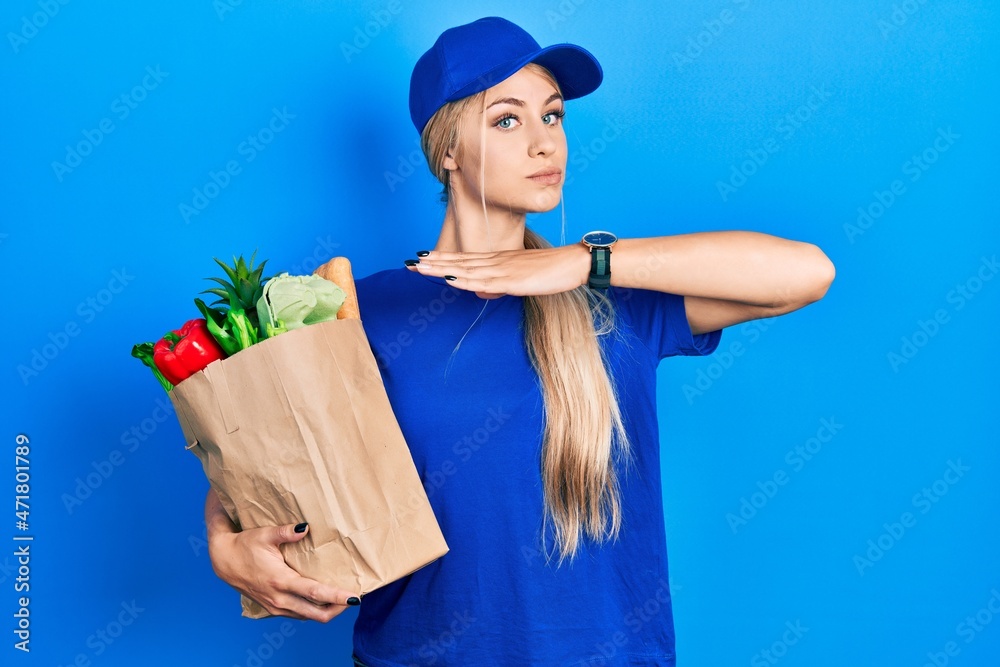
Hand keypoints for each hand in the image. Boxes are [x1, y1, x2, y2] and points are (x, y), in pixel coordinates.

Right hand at [208, 521, 360, 621]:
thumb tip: (305, 527)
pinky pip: (298, 614)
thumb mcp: (264, 535)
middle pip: (315, 613)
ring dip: (326, 611)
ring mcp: (275, 606)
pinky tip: (322, 601)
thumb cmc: (245, 545)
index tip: (354, 597)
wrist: (224, 561)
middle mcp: (279, 598)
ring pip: (307, 616)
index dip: (337, 597)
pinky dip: (313, 610)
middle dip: (337, 609)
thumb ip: (286, 532)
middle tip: (354, 598)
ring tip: (342, 599)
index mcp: (280, 580)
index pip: (315, 593)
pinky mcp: (272, 608)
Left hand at [405, 244, 590, 297]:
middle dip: (433, 263)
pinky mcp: (512, 280)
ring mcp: (503, 270)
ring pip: (465, 269)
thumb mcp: (522, 279)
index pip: (465, 258)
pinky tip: (449, 278)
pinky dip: (464, 279)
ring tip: (420, 267)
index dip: (443, 258)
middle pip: (459, 262)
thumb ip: (502, 284)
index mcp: (499, 260)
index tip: (423, 257)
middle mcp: (496, 262)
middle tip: (409, 262)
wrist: (574, 263)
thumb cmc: (553, 270)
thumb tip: (484, 292)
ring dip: (441, 268)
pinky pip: (483, 281)